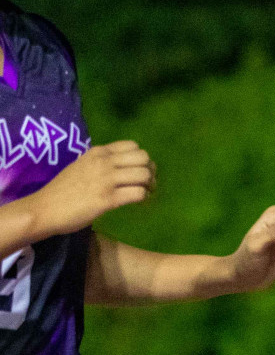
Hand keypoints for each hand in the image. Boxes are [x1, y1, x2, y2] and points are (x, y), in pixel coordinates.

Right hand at [29, 140, 155, 235]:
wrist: (44, 208)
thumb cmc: (63, 190)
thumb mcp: (82, 166)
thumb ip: (100, 163)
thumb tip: (122, 166)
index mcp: (98, 152)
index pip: (133, 145)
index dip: (141, 159)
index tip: (138, 170)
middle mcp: (104, 162)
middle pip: (143, 158)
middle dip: (150, 171)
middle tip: (146, 183)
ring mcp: (106, 180)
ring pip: (144, 175)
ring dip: (150, 186)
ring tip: (145, 194)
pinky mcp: (108, 199)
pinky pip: (138, 194)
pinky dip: (143, 198)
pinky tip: (138, 203)